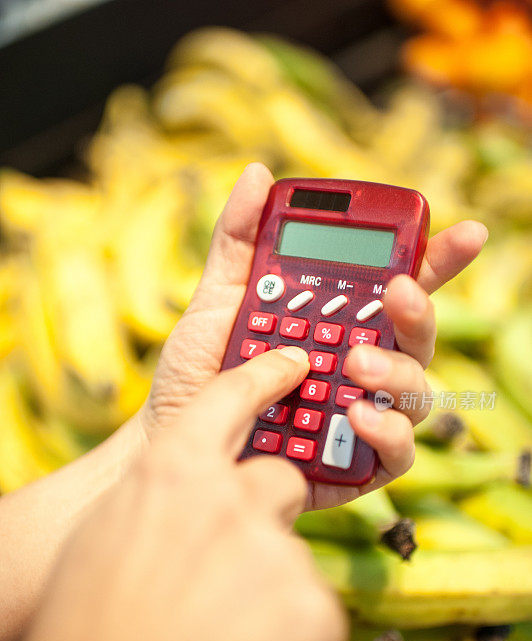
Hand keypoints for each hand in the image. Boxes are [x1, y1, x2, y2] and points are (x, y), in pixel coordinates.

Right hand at [0, 347, 345, 640]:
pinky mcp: (314, 609)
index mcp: (173, 467)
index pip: (234, 395)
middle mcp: (231, 497)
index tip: (294, 364)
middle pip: (279, 479)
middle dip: (262, 515)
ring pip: (290, 553)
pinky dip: (284, 633)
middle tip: (225, 567)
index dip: (266, 376)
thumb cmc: (88, 625)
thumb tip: (204, 497)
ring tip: (217, 631)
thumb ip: (168, 497)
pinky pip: (310, 608)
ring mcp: (277, 551)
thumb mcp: (114, 533)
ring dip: (266, 584)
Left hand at [141, 163, 487, 509]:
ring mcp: (362, 414)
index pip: (398, 287)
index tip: (467, 234)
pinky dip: (387, 432)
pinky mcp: (357, 466)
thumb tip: (257, 174)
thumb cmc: (198, 376)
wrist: (174, 444)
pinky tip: (355, 415)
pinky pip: (398, 452)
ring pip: (417, 391)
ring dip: (396, 371)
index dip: (437, 260)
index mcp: (337, 323)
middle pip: (415, 335)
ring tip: (354, 363)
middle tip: (395, 292)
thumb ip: (239, 243)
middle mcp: (359, 366)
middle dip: (417, 309)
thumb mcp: (216, 302)